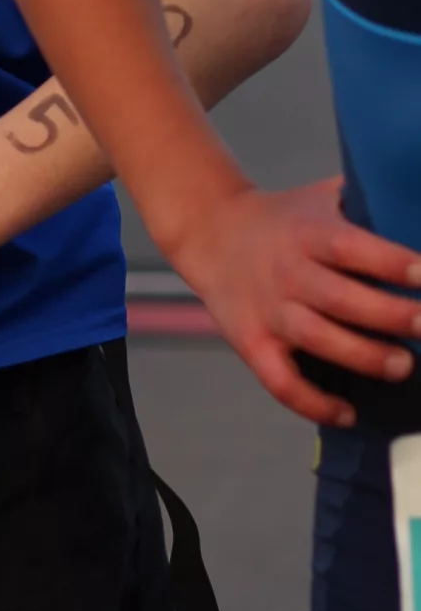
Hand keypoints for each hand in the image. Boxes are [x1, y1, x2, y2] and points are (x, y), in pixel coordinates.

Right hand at [169, 177, 420, 426]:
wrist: (211, 232)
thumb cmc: (285, 219)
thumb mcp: (320, 198)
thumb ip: (364, 201)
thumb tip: (415, 203)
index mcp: (306, 232)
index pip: (350, 247)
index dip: (391, 262)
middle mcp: (287, 270)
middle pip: (340, 298)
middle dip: (390, 316)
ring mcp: (268, 309)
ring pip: (317, 339)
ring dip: (363, 357)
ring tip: (403, 366)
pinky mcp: (252, 342)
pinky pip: (281, 382)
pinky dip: (313, 404)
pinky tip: (347, 413)